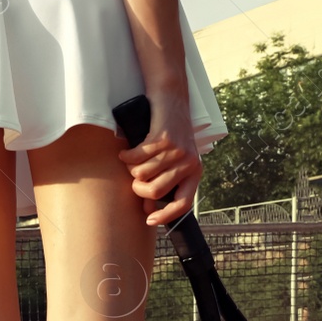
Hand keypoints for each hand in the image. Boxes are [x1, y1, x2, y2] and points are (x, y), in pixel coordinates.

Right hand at [117, 90, 201, 226]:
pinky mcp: (164, 138)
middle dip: (138, 187)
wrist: (171, 99)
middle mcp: (189, 163)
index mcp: (195, 172)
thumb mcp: (172, 161)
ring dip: (132, 168)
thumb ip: (163, 183)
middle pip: (155, 191)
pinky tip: (126, 152)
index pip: (183, 204)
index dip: (165, 215)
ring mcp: (177, 150)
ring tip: (133, 159)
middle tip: (135, 178)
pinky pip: (137, 157)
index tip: (149, 220)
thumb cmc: (170, 133)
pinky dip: (127, 156)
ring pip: (143, 173)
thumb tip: (148, 208)